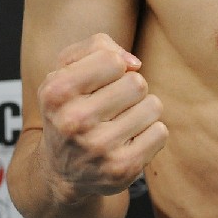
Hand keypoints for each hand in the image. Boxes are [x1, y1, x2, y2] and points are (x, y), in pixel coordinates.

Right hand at [38, 33, 167, 199]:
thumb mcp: (66, 68)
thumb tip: (135, 63)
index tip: (99, 83)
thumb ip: (97, 46)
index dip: (113, 67)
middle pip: (137, 82)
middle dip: (129, 89)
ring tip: (118, 123)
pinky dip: (149, 133)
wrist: (60, 172)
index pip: (112, 60)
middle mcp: (74, 121)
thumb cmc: (69, 107)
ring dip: (141, 111)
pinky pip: (160, 132)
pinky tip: (127, 142)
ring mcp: (99, 148)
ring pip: (152, 105)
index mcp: (56, 92)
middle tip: (109, 106)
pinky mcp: (122, 169)